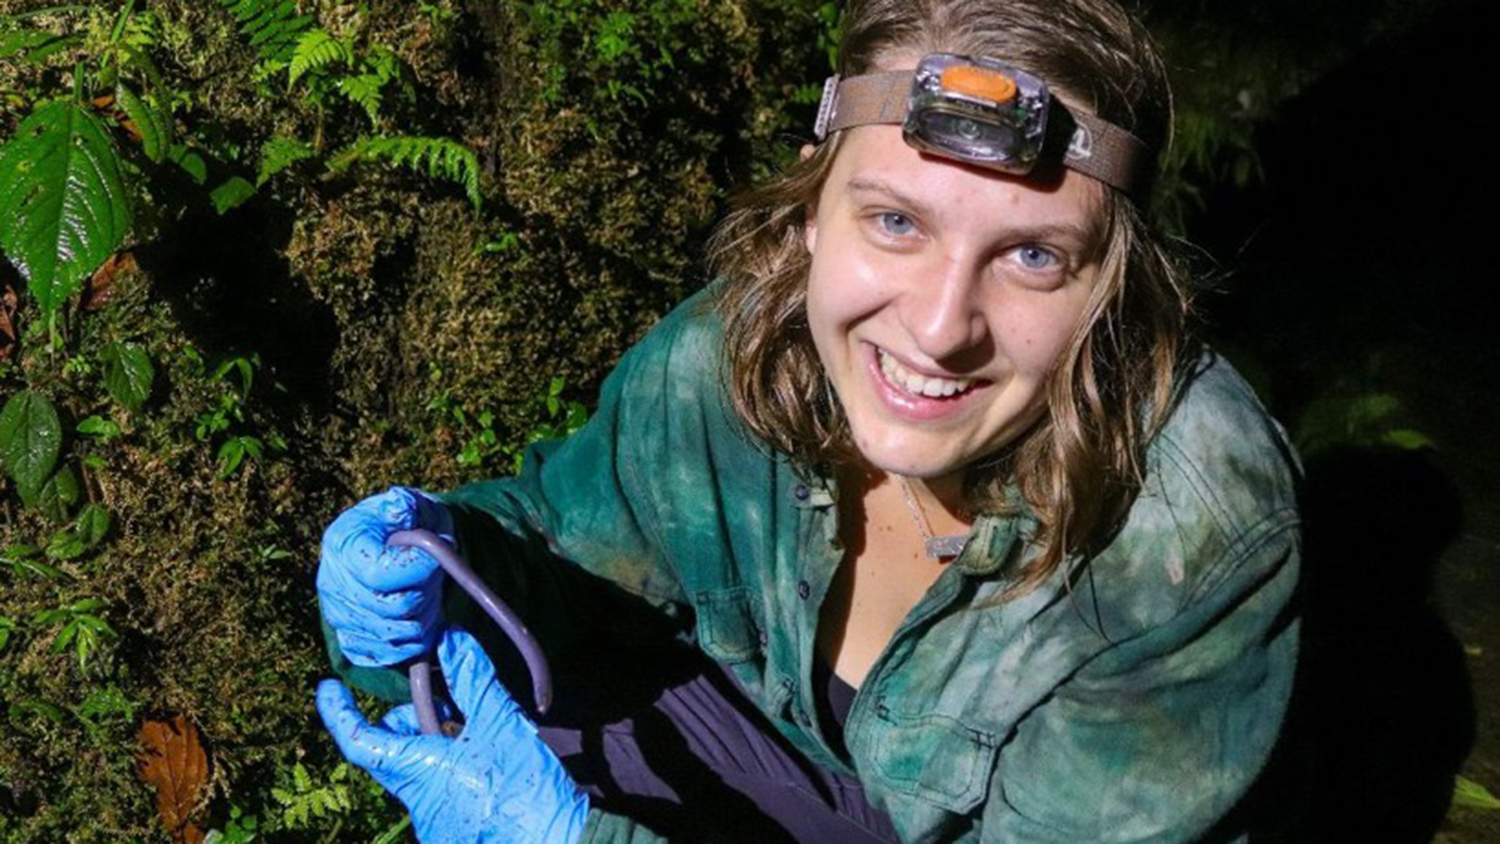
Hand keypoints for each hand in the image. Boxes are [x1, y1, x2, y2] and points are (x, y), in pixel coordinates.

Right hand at [317, 486, 455, 665]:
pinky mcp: (351, 640)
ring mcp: (339, 616)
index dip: (417, 570)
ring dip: (423, 618)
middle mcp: (332, 583)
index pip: (380, 574)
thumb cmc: (407, 524)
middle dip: (424, 595)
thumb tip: (398, 507)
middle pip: (391, 609)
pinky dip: (411, 643)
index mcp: (343, 544)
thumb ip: (404, 505)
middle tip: (434, 578)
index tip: (436, 557)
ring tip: (427, 595)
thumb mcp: (409, 504)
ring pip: (394, 636)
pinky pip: (386, 655)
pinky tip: (419, 619)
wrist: (398, 547)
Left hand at [317, 627, 589, 843]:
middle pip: (398, 750)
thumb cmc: (526, 787)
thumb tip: (451, 640)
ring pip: (422, 768)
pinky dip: (455, 765)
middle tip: (450, 702)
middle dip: (417, 720)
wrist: (557, 841)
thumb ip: (472, 680)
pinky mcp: (453, 828)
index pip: (361, 742)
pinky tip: (489, 759)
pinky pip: (441, 788)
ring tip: (481, 731)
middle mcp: (418, 803)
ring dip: (441, 743)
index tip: (328, 688)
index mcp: (420, 774)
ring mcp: (434, 821)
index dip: (339, 713)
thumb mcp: (502, 723)